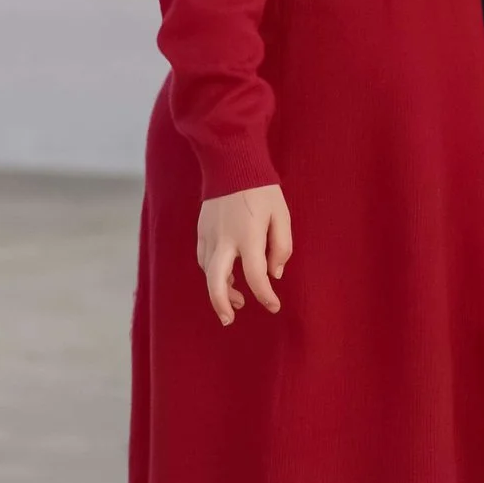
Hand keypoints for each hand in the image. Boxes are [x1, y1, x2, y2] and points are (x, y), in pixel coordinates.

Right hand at [198, 184, 291, 324]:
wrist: (232, 162)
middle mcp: (224, 239)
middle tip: (230, 320)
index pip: (256, 276)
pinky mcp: (201, 230)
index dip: (266, 296)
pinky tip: (226, 276)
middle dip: (221, 304)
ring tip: (236, 299)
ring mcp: (209, 235)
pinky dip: (213, 273)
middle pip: (216, 282)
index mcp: (248, 236)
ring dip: (219, 289)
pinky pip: (204, 259)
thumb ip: (281, 246)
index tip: (274, 306)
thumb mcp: (282, 215)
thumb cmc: (262, 189)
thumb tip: (274, 274)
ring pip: (208, 273)